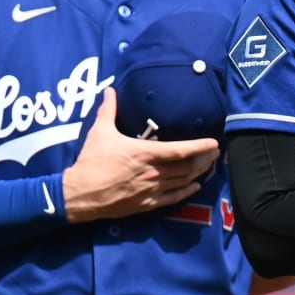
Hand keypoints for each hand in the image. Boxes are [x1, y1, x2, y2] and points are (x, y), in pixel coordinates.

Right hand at [61, 87, 220, 222]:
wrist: (78, 194)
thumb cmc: (91, 162)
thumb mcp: (100, 132)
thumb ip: (108, 110)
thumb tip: (110, 90)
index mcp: (144, 153)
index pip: (180, 150)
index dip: (200, 147)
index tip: (214, 142)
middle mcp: (152, 172)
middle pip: (187, 167)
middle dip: (205, 159)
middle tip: (215, 153)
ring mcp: (150, 190)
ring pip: (182, 182)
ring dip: (199, 173)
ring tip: (209, 165)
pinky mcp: (145, 204)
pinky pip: (172, 199)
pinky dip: (186, 192)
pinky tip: (195, 186)